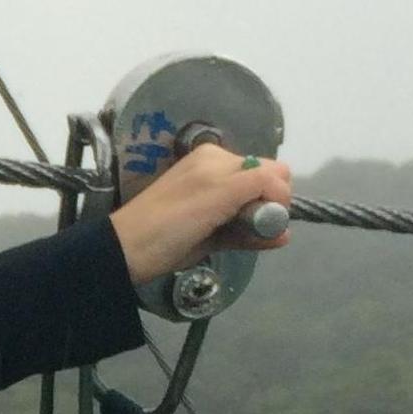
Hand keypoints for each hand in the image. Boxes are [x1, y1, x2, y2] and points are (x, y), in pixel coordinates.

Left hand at [112, 142, 292, 285]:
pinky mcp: (212, 228)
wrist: (129, 253)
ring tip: (252, 237)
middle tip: (257, 225)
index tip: (269, 216)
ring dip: (264, 222)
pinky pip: (244, 226)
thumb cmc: (170, 221)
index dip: (278, 193)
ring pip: (258, 209)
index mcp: (218, 160)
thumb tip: (283, 198)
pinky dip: (255, 235)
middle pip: (268, 186)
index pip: (271, 169)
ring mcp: (216, 202)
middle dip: (272, 206)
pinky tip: (262, 243)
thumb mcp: (215, 194)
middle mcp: (220, 175)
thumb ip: (255, 187)